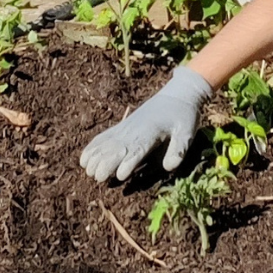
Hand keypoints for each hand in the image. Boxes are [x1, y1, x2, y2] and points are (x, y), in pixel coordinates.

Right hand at [79, 65, 211, 182]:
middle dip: (106, 163)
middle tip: (98, 178)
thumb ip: (179, 148)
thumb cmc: (184, 115)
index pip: (137, 149)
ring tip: (88, 171)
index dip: (128, 163)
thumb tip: (170, 167)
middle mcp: (135, 130)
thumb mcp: (188, 131)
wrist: (177, 94)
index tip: (119, 176)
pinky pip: (105, 137)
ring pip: (107, 143)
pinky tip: (84, 158)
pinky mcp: (123, 126)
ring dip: (96, 157)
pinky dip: (94, 147)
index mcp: (151, 132)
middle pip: (117, 148)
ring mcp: (126, 127)